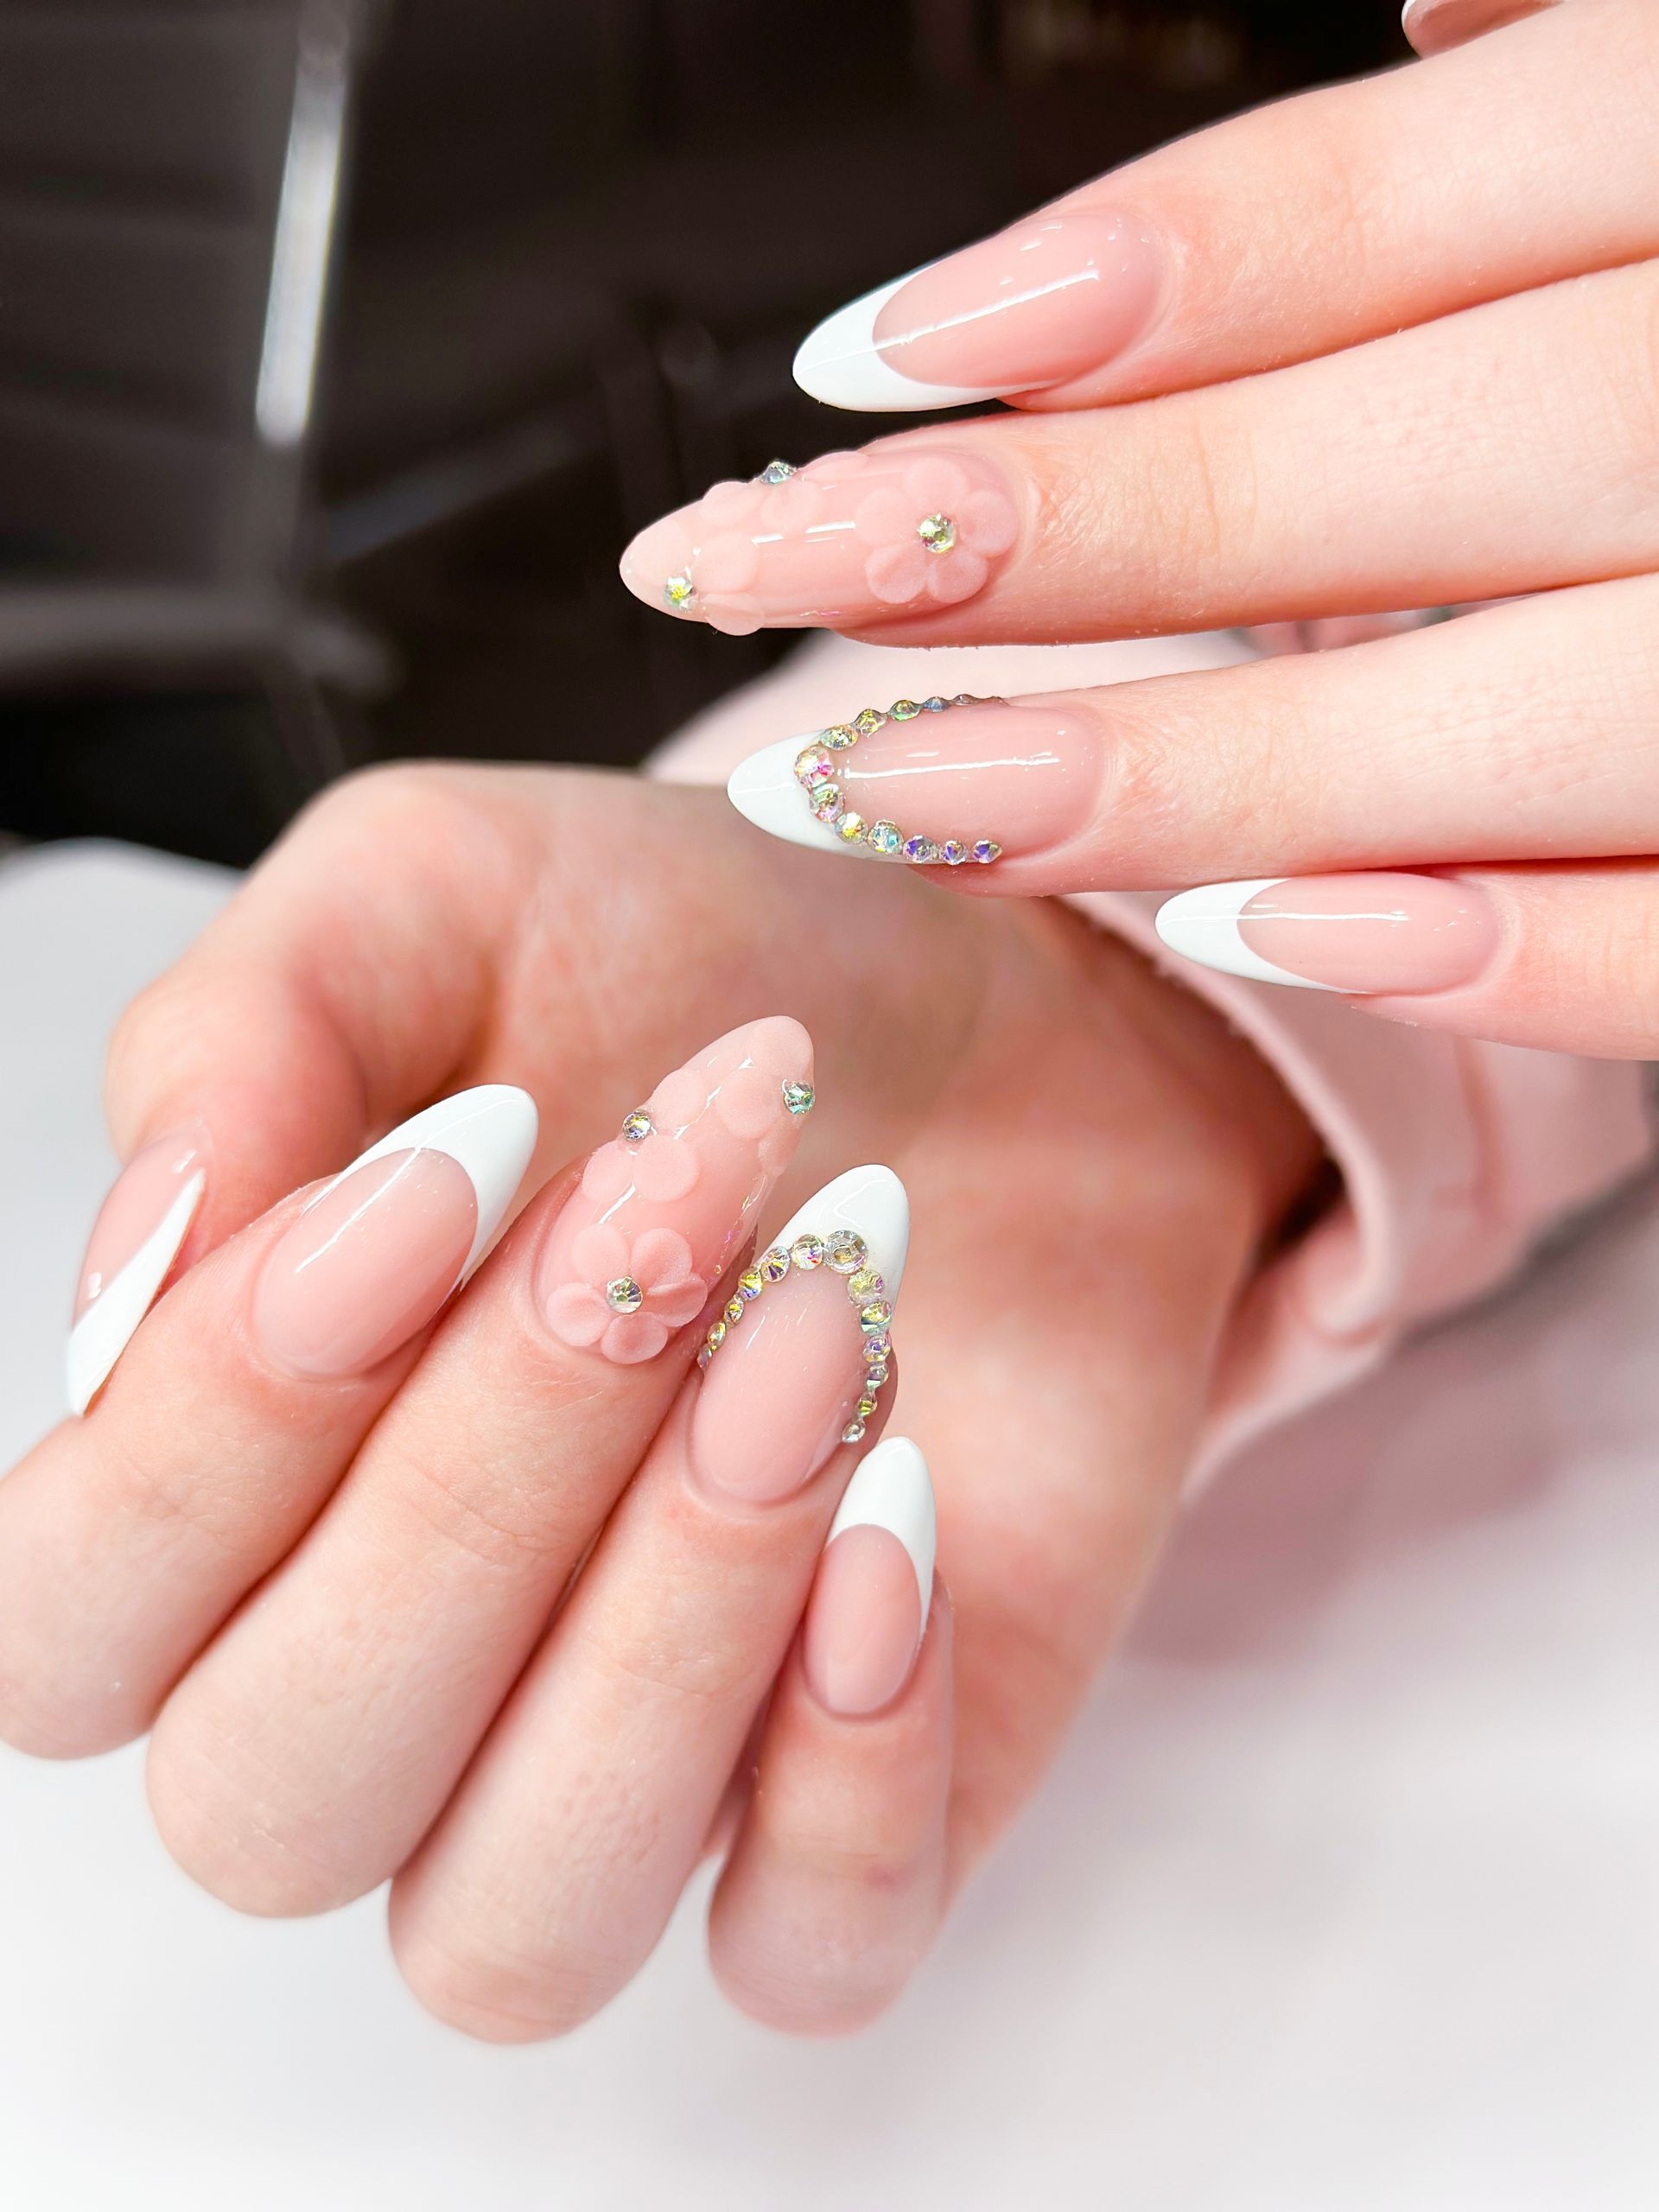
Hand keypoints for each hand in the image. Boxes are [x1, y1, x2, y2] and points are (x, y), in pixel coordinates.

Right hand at [0, 765, 1313, 2038]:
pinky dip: (848, 1769)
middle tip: (665, 1214)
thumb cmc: (699, 966)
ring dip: (660, 1625)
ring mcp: (619, 1771)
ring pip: (511, 1920)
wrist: (1006, 1010)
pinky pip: (799, 1950)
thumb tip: (145, 1255)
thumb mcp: (451, 895)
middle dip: (474, 1494)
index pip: (66, 1620)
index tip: (448, 1171)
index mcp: (234, 1483)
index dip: (218, 1434)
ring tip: (809, 1335)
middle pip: (280, 1787)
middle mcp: (387, 1675)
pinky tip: (906, 1512)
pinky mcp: (851, 1805)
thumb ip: (255, 1028)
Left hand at [622, 0, 1658, 1059]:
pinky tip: (1266, 941)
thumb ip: (1610, 72)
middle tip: (767, 582)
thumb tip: (1423, 6)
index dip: (1124, 286)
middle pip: (1404, 453)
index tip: (859, 372)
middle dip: (1072, 532)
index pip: (1399, 201)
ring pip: (1525, 718)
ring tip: (912, 795)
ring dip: (1201, 772)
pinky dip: (1504, 949)